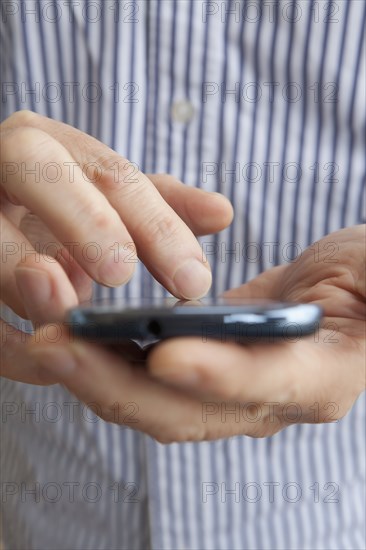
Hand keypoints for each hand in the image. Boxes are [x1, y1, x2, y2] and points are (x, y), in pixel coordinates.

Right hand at [1, 110, 232, 318]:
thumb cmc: (53, 208)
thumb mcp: (103, 200)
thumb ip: (158, 206)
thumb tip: (222, 212)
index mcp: (49, 145)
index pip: (112, 174)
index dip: (156, 225)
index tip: (194, 280)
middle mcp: (3, 163)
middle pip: (44, 174)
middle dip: (88, 224)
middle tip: (122, 273)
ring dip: (35, 285)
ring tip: (73, 318)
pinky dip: (8, 340)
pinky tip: (45, 356)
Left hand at [6, 226, 363, 441]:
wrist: (340, 291)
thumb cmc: (365, 280)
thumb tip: (338, 294)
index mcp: (320, 377)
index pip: (266, 383)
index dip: (220, 374)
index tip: (167, 354)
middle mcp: (267, 401)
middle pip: (185, 409)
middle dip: (117, 382)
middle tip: (57, 344)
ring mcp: (227, 393)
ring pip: (151, 399)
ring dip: (94, 371)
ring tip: (44, 334)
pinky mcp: (199, 371)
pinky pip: (143, 377)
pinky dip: (103, 357)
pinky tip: (69, 329)